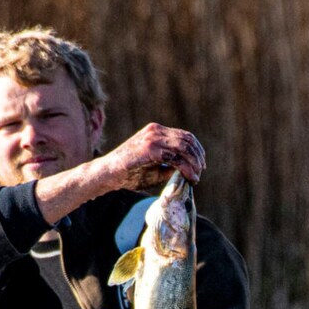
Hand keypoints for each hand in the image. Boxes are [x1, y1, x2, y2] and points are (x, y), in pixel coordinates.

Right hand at [33, 123, 204, 223]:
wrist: (107, 174)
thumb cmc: (128, 174)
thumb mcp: (154, 168)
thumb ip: (170, 166)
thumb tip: (188, 170)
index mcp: (155, 131)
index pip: (183, 135)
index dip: (195, 149)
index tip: (200, 164)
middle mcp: (155, 131)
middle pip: (187, 139)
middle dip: (197, 156)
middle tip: (201, 170)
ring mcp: (152, 138)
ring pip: (184, 147)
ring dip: (194, 162)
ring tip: (196, 176)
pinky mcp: (150, 149)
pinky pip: (176, 157)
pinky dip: (186, 168)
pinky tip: (190, 177)